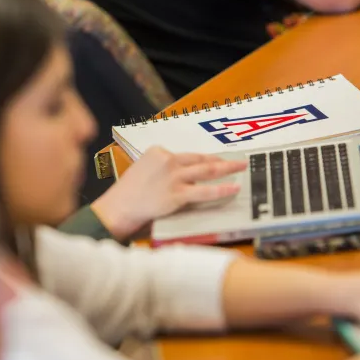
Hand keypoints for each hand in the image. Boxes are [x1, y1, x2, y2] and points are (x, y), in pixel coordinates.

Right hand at [91, 146, 246, 239]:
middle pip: (200, 159)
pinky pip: (204, 191)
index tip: (214, 161)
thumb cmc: (128, 193)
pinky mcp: (177, 194)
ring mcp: (174, 177)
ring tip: (240, 168)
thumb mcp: (142, 170)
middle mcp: (168, 160)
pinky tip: (232, 188)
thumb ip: (161, 169)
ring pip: (206, 171)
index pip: (186, 155)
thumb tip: (179, 174)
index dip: (203, 159)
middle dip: (221, 160)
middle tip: (238, 160)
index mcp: (158, 152)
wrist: (119, 207)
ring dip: (226, 168)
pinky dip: (221, 189)